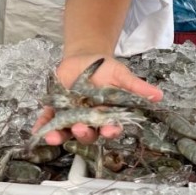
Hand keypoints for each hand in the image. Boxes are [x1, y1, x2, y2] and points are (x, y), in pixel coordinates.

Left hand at [32, 54, 162, 145]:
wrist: (85, 57)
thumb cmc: (106, 68)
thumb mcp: (121, 75)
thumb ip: (136, 87)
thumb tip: (158, 95)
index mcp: (107, 116)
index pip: (110, 128)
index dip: (110, 131)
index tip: (110, 130)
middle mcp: (89, 121)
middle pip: (87, 133)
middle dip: (84, 133)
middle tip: (81, 128)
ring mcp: (71, 117)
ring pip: (66, 131)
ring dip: (59, 136)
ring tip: (54, 137)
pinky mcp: (55, 110)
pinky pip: (48, 121)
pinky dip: (42, 126)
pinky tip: (37, 131)